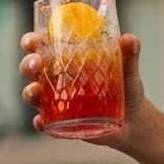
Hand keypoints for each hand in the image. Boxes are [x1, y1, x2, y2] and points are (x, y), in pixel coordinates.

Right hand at [18, 31, 148, 149]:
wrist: (135, 121)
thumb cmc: (126, 88)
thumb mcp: (128, 70)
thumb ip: (129, 53)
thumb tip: (129, 39)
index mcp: (66, 59)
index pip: (41, 46)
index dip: (31, 42)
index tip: (32, 42)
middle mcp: (57, 80)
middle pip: (31, 69)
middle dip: (27, 64)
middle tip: (36, 64)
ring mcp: (58, 102)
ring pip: (33, 96)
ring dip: (29, 92)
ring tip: (35, 90)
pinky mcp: (63, 124)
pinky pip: (46, 124)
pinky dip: (41, 123)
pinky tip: (41, 122)